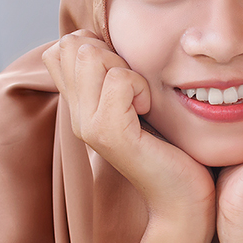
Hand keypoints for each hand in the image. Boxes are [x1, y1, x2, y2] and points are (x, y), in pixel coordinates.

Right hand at [43, 31, 215, 223]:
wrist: (182, 201)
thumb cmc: (171, 150)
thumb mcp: (139, 104)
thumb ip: (119, 77)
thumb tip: (110, 40)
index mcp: (80, 106)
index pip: (60, 48)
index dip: (96, 45)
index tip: (125, 74)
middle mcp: (76, 115)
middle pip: (71, 44)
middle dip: (111, 53)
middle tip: (135, 89)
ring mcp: (87, 125)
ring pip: (91, 56)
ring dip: (127, 70)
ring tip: (142, 102)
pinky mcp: (108, 133)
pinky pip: (118, 80)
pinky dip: (141, 88)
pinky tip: (149, 112)